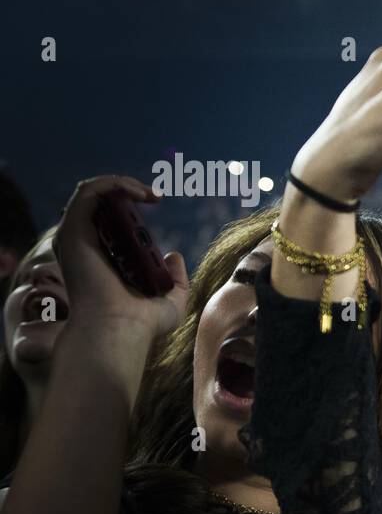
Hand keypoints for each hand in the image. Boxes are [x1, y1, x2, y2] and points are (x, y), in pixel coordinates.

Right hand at [53, 175, 189, 339]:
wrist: (120, 330)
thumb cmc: (142, 323)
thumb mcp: (170, 301)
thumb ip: (174, 279)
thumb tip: (173, 256)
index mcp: (102, 258)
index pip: (108, 219)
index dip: (130, 203)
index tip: (157, 199)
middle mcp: (85, 245)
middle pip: (99, 202)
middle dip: (127, 189)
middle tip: (156, 195)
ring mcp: (76, 237)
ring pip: (91, 192)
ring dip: (123, 184)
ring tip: (151, 193)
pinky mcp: (73, 231)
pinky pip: (88, 192)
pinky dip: (114, 185)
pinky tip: (140, 194)